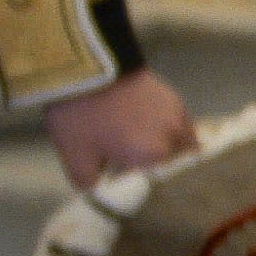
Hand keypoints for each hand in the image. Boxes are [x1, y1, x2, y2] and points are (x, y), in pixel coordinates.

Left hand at [46, 69, 196, 189]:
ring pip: (180, 141)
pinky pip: (178, 121)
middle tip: (127, 155)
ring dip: (165, 144)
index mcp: (154, 157)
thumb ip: (87, 181)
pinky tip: (147, 122)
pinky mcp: (173, 95)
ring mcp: (177, 114)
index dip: (137, 179)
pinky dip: (168, 126)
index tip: (119, 171)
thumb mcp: (75, 154)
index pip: (154, 180)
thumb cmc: (82, 114)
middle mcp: (174, 137)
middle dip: (153, 161)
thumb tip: (95, 191)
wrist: (87, 63)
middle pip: (171, 161)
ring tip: (139, 139)